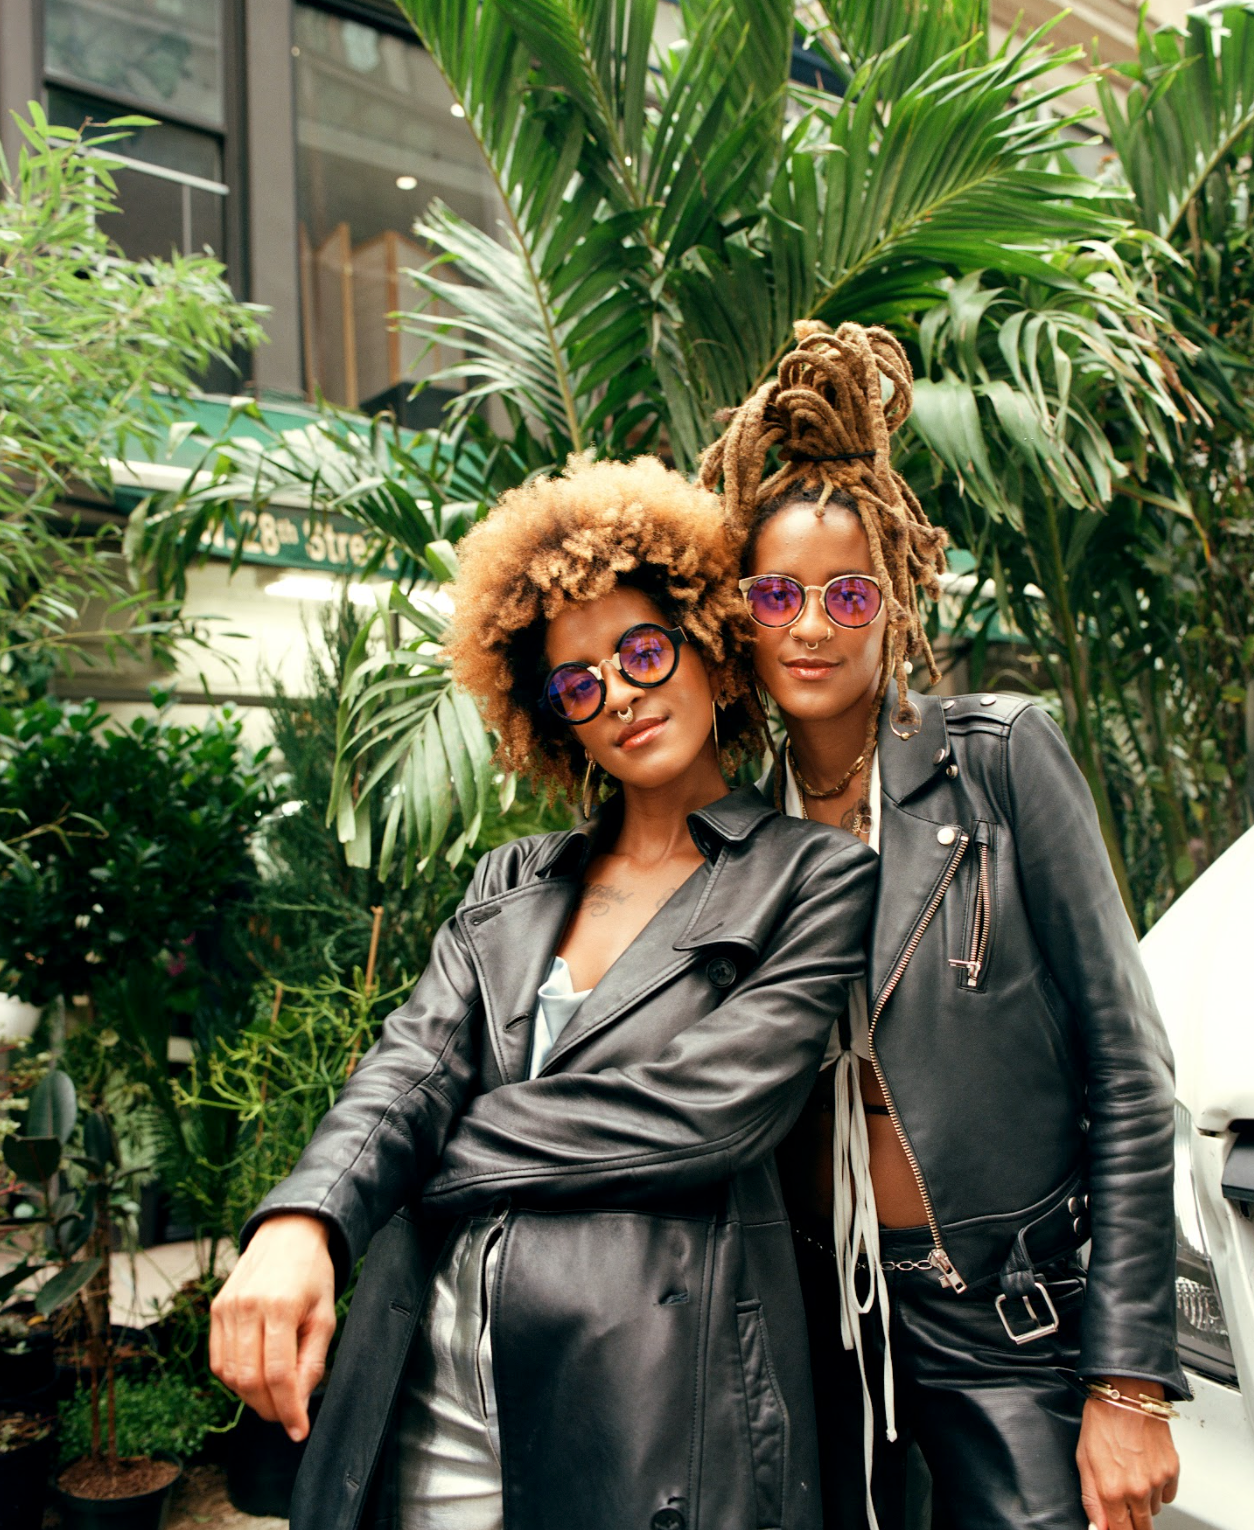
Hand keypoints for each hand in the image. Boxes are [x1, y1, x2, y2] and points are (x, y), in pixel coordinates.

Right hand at [210, 1214, 335, 1441]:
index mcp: (279, 1306)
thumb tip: (299, 1402)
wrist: (287, 1233)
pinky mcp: (215, 1309)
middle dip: (269, 1408)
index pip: (279, 1375)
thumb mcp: (325, 1314)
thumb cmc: (312, 1273)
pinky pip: (218, 1360)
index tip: (299, 1430)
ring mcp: (226, 1308)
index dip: (288, 1410)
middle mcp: (247, 1307)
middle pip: (250, 1380)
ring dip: (250, 1397)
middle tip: (287, 1416)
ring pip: (230, 1375)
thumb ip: (312, 1360)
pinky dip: (234, 1379)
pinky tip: (254, 1377)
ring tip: (273, 1397)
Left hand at [1077, 1377, 1179, 1529]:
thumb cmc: (1102, 1422)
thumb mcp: (1084, 1460)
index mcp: (1111, 1490)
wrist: (1126, 1395)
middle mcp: (1137, 1490)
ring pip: (1154, 1511)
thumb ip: (1091, 1499)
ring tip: (1132, 1476)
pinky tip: (1146, 1470)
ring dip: (1144, 1503)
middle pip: (1142, 1528)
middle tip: (1124, 1505)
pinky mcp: (1172, 1471)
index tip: (1115, 1526)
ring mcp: (1157, 1481)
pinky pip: (1168, 1495)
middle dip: (1132, 1522)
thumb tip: (1098, 1526)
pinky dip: (1159, 1489)